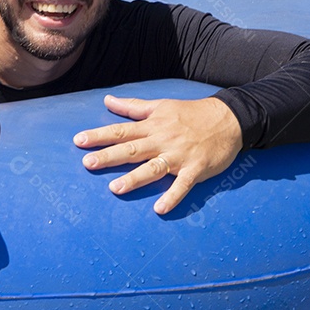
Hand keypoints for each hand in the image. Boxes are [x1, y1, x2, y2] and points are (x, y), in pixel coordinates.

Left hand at [73, 95, 241, 214]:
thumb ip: (132, 106)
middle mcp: (162, 140)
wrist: (230, 119)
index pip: (121, 131)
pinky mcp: (196, 169)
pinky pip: (182, 185)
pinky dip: (172, 197)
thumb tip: (107, 100)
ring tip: (115, 189)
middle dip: (109, 156)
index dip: (99, 136)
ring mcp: (179, 156)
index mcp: (152, 126)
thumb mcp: (160, 105)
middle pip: (132, 149)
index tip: (79, 141)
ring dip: (134, 178)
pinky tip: (160, 209)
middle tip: (88, 163)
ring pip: (153, 168)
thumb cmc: (191, 113)